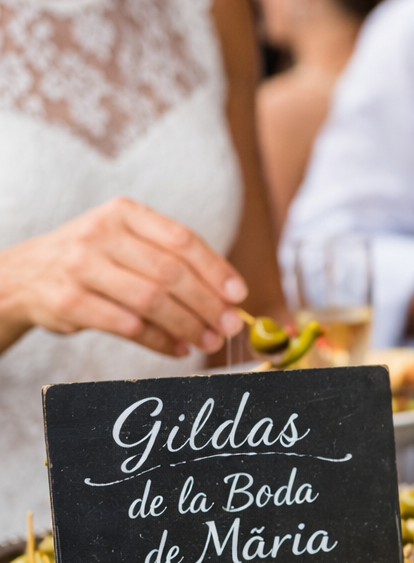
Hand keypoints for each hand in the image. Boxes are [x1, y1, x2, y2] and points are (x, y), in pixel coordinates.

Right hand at [0, 197, 247, 356]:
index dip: (216, 270)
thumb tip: (229, 296)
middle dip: (208, 304)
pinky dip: (160, 341)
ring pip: (151, 301)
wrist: (27, 275)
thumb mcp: (129, 242)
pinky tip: (178, 349)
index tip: (238, 295)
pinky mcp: (70, 302)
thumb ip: (174, 259)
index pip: (182, 240)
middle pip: (170, 273)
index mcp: (125, 213)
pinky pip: (128, 326)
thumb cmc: (97, 260)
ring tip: (209, 342)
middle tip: (230, 327)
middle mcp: (101, 234)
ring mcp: (82, 267)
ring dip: (188, 326)